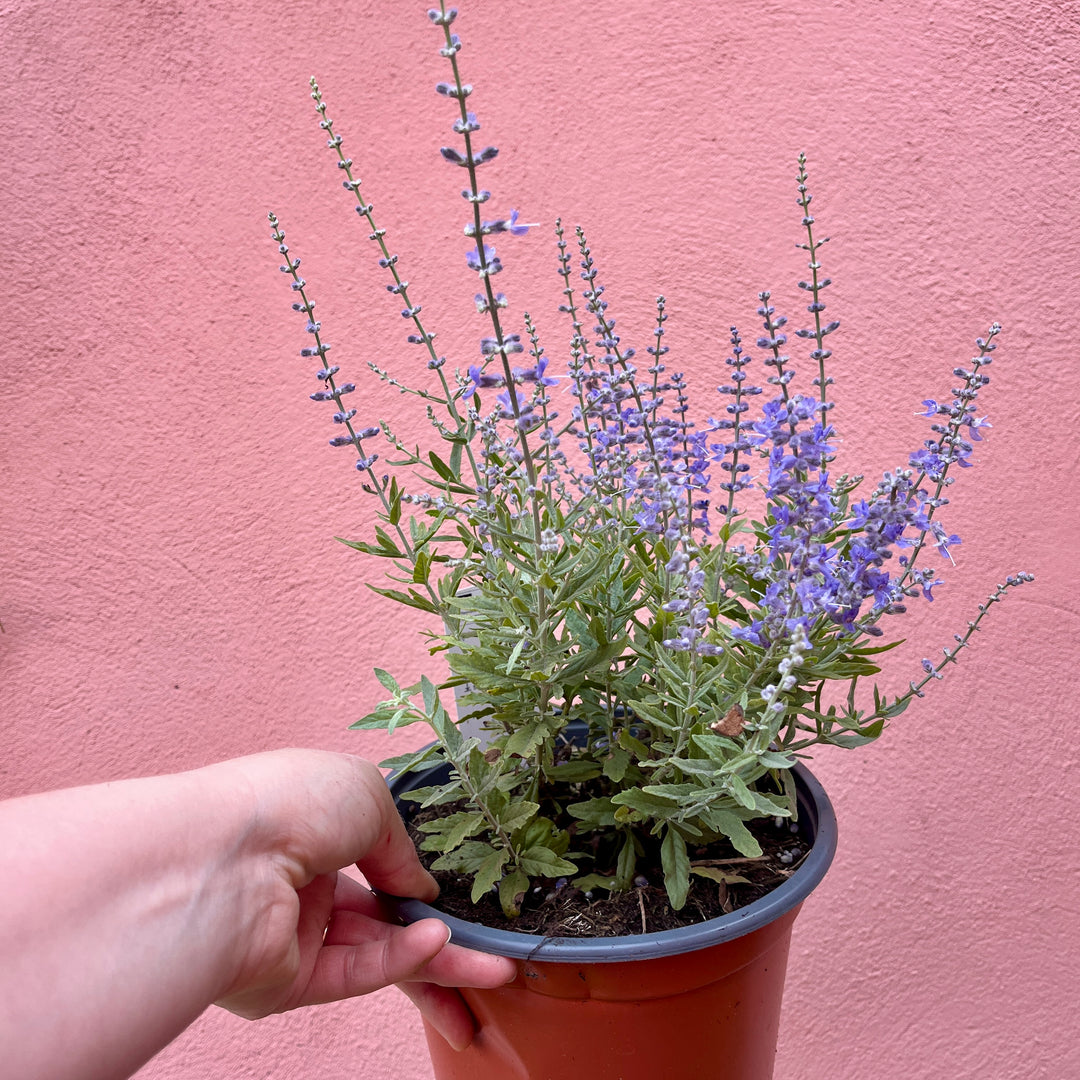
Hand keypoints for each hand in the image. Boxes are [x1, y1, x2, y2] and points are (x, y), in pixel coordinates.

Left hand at [208, 750, 514, 1048]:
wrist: (222, 859)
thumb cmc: (288, 802)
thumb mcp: (367, 793)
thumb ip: (401, 842)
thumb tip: (419, 885)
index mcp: (311, 826)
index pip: (374, 856)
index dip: (416, 875)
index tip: (458, 889)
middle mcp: (301, 881)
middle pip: (383, 916)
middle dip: (442, 938)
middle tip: (493, 958)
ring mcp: (293, 933)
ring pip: (378, 953)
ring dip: (438, 961)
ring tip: (494, 972)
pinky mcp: (284, 981)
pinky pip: (354, 973)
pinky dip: (400, 961)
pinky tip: (437, 945)